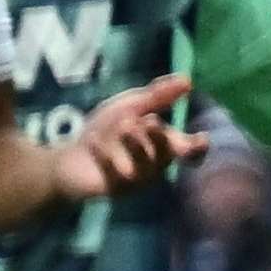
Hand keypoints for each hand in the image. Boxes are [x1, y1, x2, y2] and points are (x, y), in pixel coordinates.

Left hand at [46, 75, 196, 202]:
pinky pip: (116, 173)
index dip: (199, 147)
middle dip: (160, 136)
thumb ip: (156, 96)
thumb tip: (187, 80)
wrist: (69, 158)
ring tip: (123, 127)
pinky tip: (93, 142)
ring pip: (147, 165)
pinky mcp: (117, 189)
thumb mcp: (130, 107)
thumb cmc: (106, 131)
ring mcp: (138, 180)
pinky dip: (104, 156)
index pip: (191, 150)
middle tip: (150, 120)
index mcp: (163, 144)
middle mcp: (156, 164)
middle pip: (169, 153)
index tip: (200, 139)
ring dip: (136, 144)